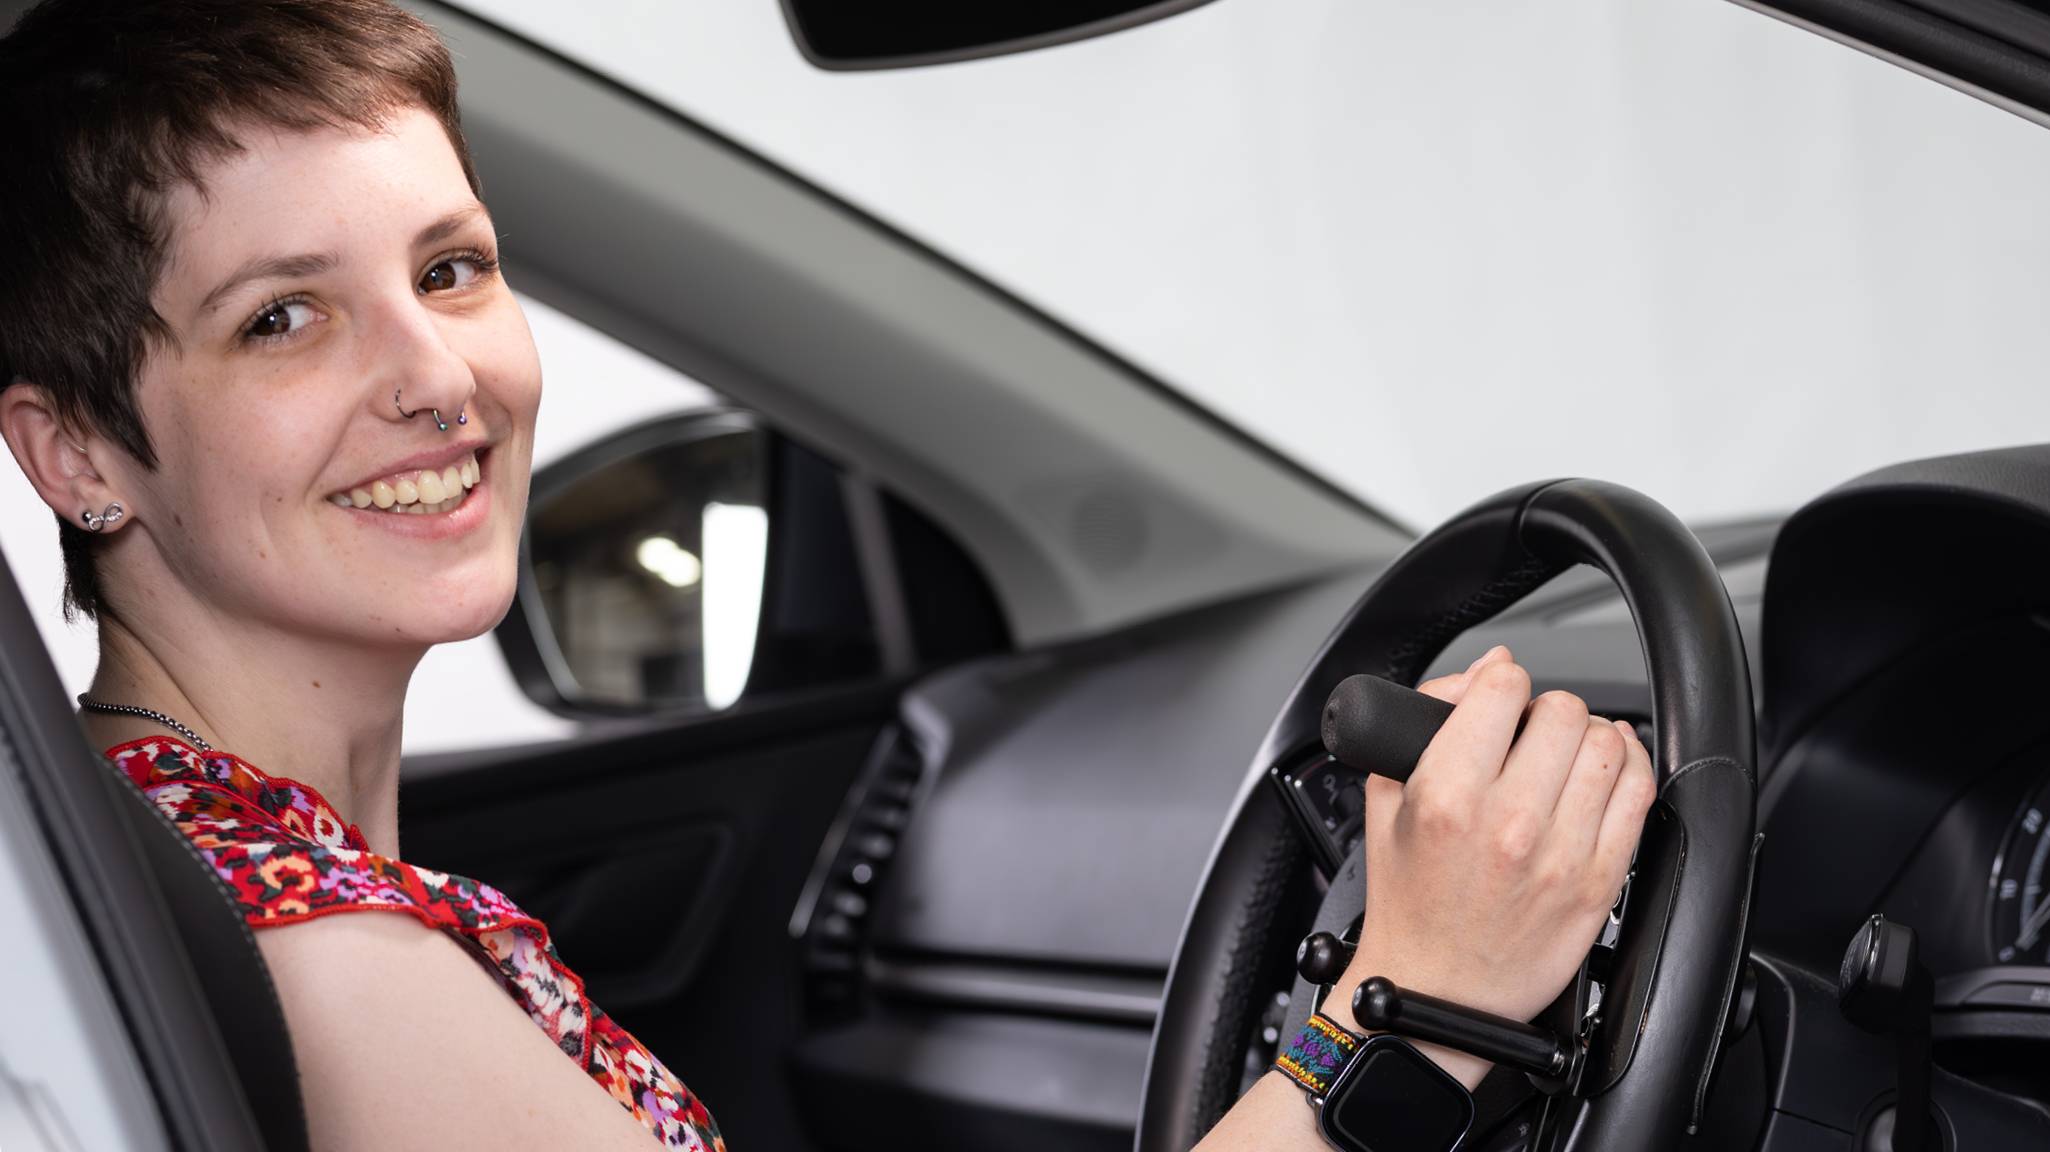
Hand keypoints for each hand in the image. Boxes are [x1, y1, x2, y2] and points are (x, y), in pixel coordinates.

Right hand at [1324, 646, 1656, 1087]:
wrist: (1435, 994)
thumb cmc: (1409, 906)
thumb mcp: (1385, 806)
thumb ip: (1423, 727)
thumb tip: (1485, 671)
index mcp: (1447, 796)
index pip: (1500, 688)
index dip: (1499, 682)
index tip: (1496, 698)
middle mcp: (1509, 820)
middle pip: (1562, 710)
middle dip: (1545, 710)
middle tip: (1529, 734)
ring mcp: (1561, 852)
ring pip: (1608, 744)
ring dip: (1588, 738)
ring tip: (1566, 755)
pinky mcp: (1599, 880)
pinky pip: (1640, 794)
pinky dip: (1630, 768)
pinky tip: (1606, 771)